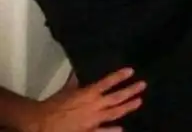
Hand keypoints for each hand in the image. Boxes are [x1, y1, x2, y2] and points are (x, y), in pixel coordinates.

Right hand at [30, 68, 144, 131]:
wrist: (42, 123)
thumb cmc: (54, 104)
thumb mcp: (66, 89)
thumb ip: (75, 82)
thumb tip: (76, 73)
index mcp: (89, 93)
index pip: (107, 82)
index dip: (120, 76)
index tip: (131, 71)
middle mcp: (95, 105)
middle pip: (117, 97)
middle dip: (130, 91)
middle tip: (143, 86)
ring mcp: (94, 121)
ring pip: (115, 113)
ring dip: (128, 107)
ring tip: (139, 102)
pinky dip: (112, 131)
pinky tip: (121, 129)